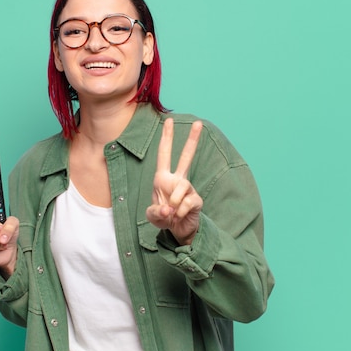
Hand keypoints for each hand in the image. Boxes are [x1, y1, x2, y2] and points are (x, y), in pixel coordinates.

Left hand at [146, 118, 202, 244]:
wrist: (178, 231)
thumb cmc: (163, 218)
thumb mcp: (152, 216)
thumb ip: (155, 212)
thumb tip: (168, 209)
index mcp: (163, 178)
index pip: (164, 154)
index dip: (166, 138)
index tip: (169, 120)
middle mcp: (177, 180)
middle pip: (186, 157)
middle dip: (192, 140)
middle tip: (199, 123)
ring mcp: (188, 189)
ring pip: (182, 186)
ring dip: (173, 201)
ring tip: (171, 212)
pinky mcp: (196, 200)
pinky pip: (187, 202)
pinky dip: (179, 212)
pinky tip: (179, 216)